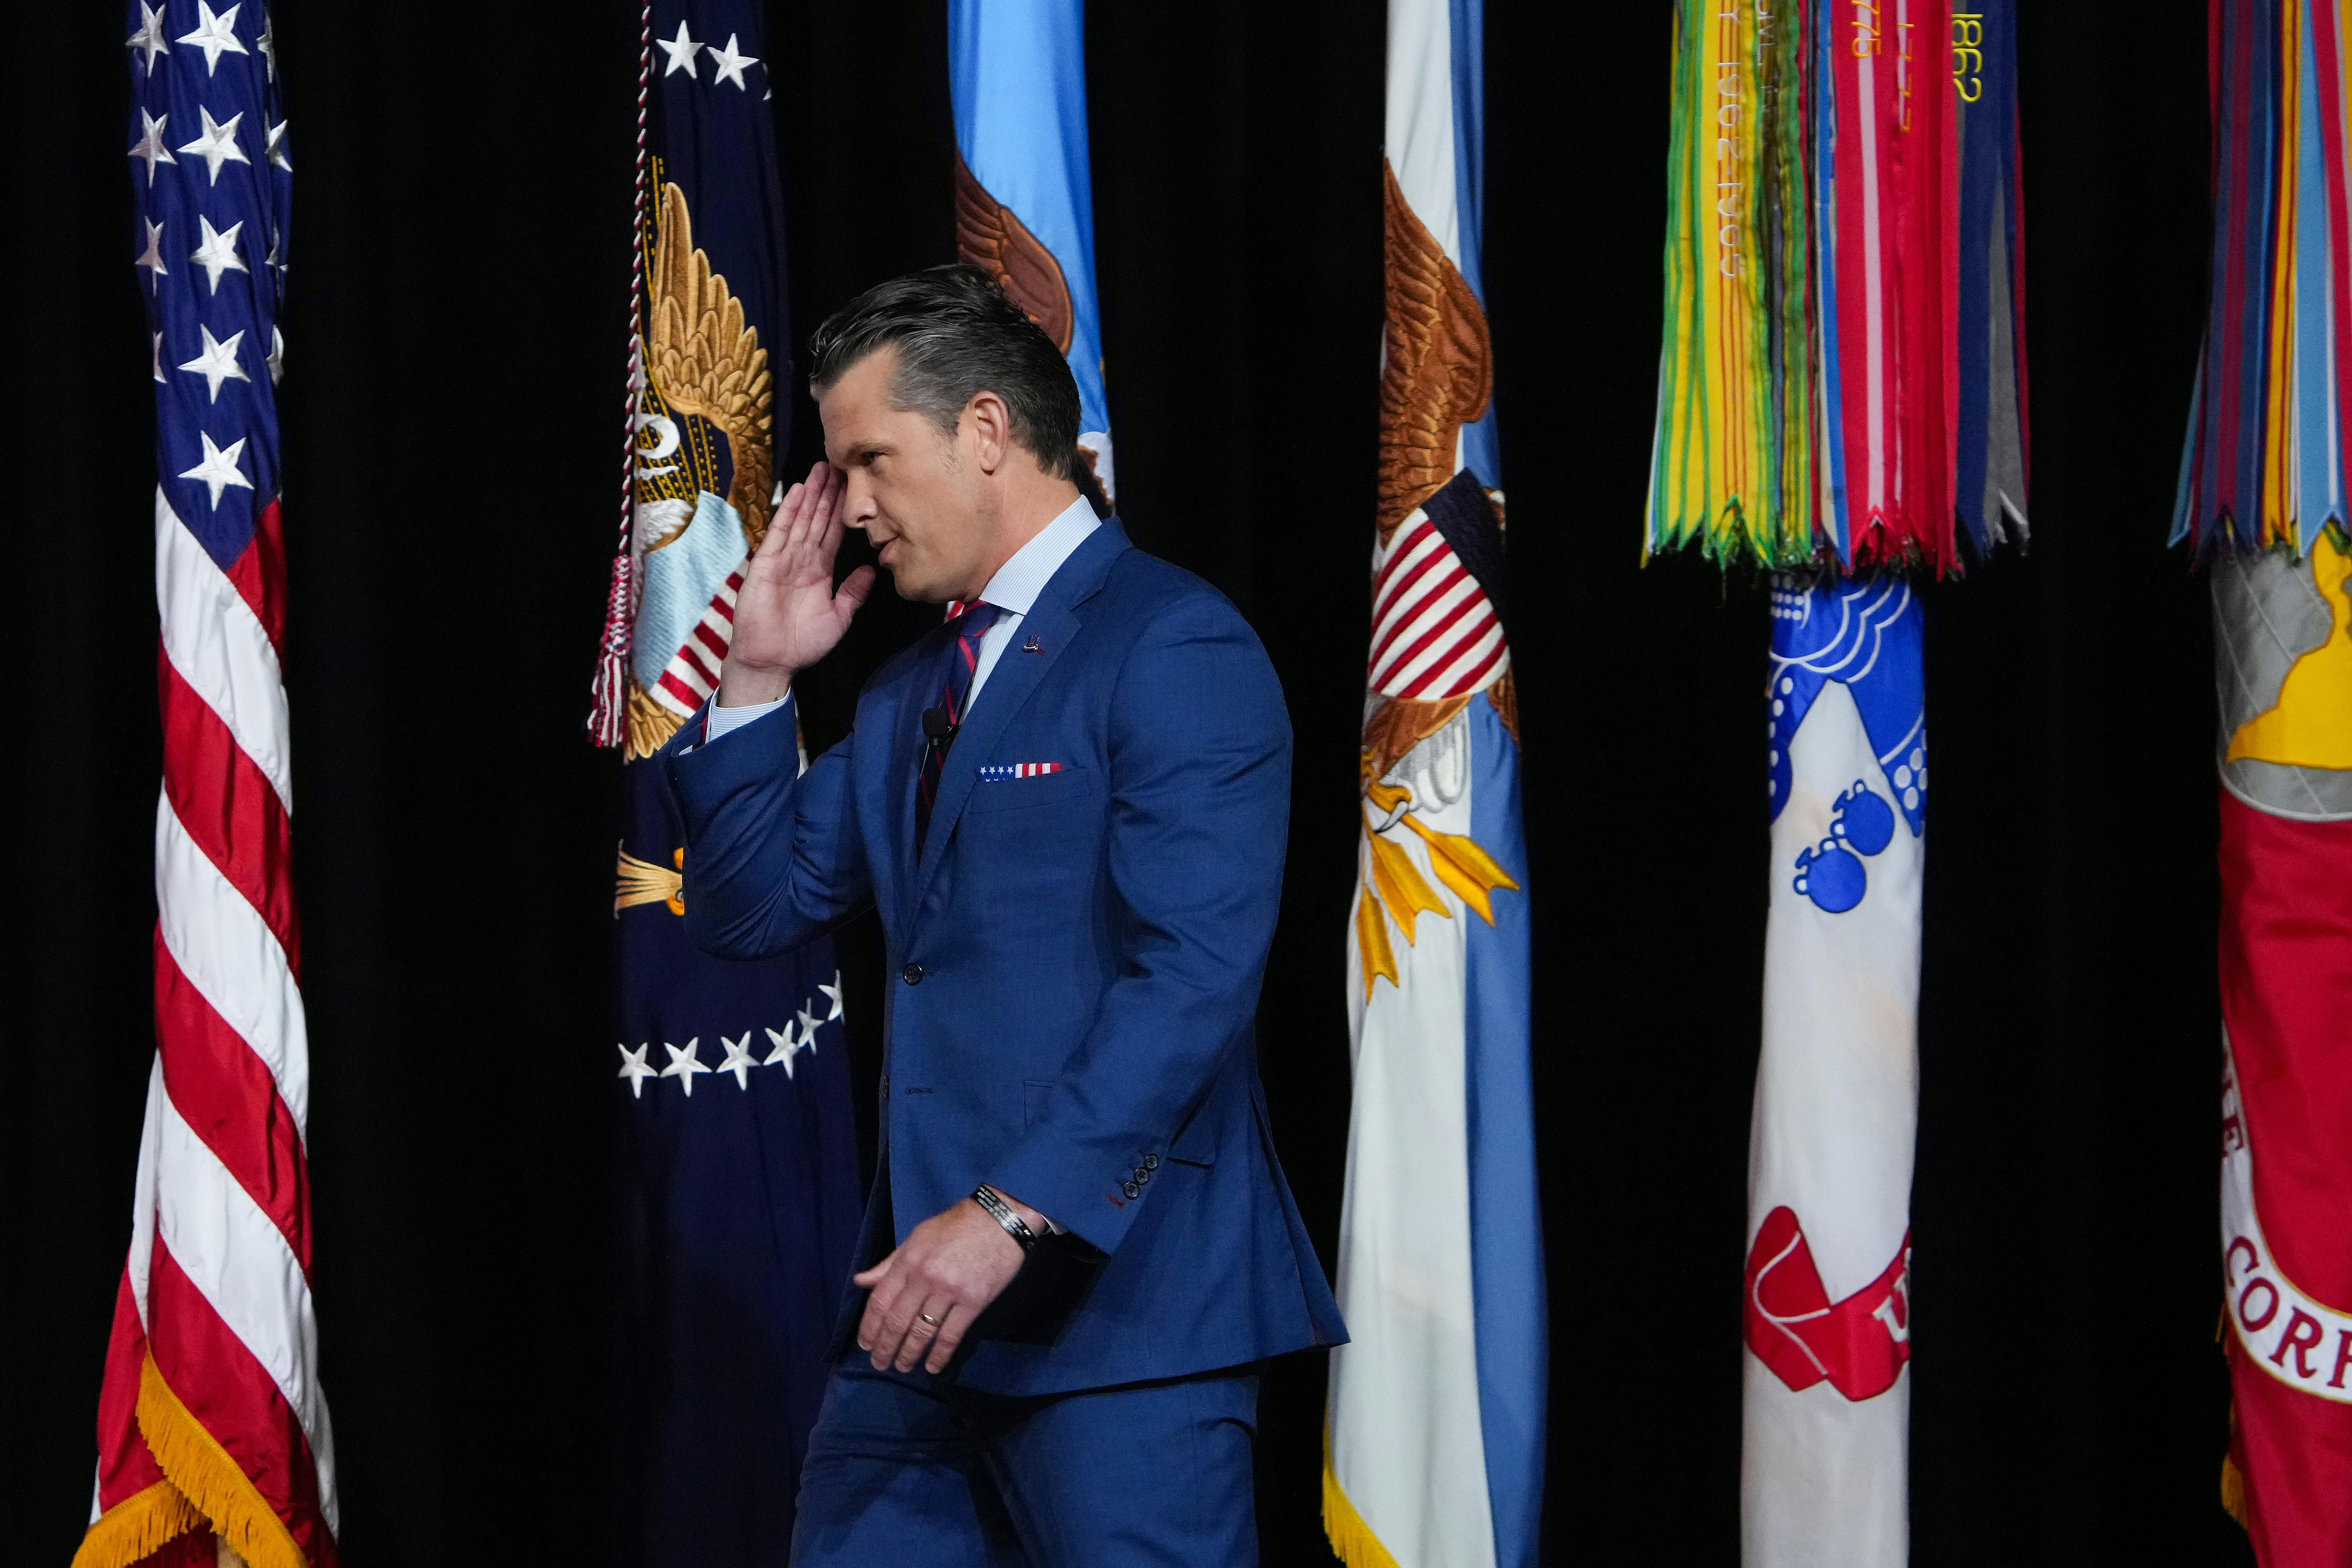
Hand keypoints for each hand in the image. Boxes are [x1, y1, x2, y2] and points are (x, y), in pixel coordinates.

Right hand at [717, 462, 875, 705]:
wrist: (772, 660)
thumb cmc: (802, 643)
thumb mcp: (839, 616)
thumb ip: (853, 592)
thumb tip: (871, 569)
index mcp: (820, 571)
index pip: (833, 533)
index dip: (842, 511)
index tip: (853, 487)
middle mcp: (803, 560)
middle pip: (818, 519)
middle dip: (828, 493)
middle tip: (838, 464)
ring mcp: (784, 559)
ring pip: (801, 519)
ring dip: (810, 495)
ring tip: (820, 469)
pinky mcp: (767, 563)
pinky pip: (779, 533)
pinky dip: (788, 512)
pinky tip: (796, 492)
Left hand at [852, 1190, 1043, 1373]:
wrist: (1000, 1219)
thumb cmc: (957, 1226)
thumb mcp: (918, 1237)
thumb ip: (890, 1263)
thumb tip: (861, 1281)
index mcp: (909, 1260)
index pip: (881, 1300)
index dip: (870, 1326)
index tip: (865, 1344)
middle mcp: (925, 1277)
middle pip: (897, 1321)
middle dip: (885, 1347)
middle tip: (879, 1363)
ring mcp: (949, 1291)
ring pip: (921, 1332)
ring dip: (909, 1354)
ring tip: (902, 1367)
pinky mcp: (973, 1302)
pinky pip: (951, 1335)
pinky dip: (940, 1356)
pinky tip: (933, 1368)